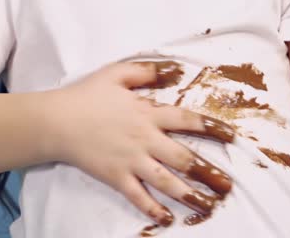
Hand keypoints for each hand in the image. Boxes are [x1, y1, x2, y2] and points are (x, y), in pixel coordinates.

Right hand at [45, 61, 235, 227]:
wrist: (57, 121)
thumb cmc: (86, 95)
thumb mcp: (115, 74)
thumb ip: (144, 72)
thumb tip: (170, 70)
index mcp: (147, 113)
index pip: (187, 120)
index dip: (212, 128)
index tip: (233, 137)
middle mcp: (144, 139)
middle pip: (184, 158)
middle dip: (209, 172)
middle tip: (228, 185)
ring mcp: (131, 161)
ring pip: (166, 181)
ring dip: (189, 195)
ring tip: (209, 206)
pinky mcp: (116, 177)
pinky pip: (138, 196)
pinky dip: (153, 209)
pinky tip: (168, 219)